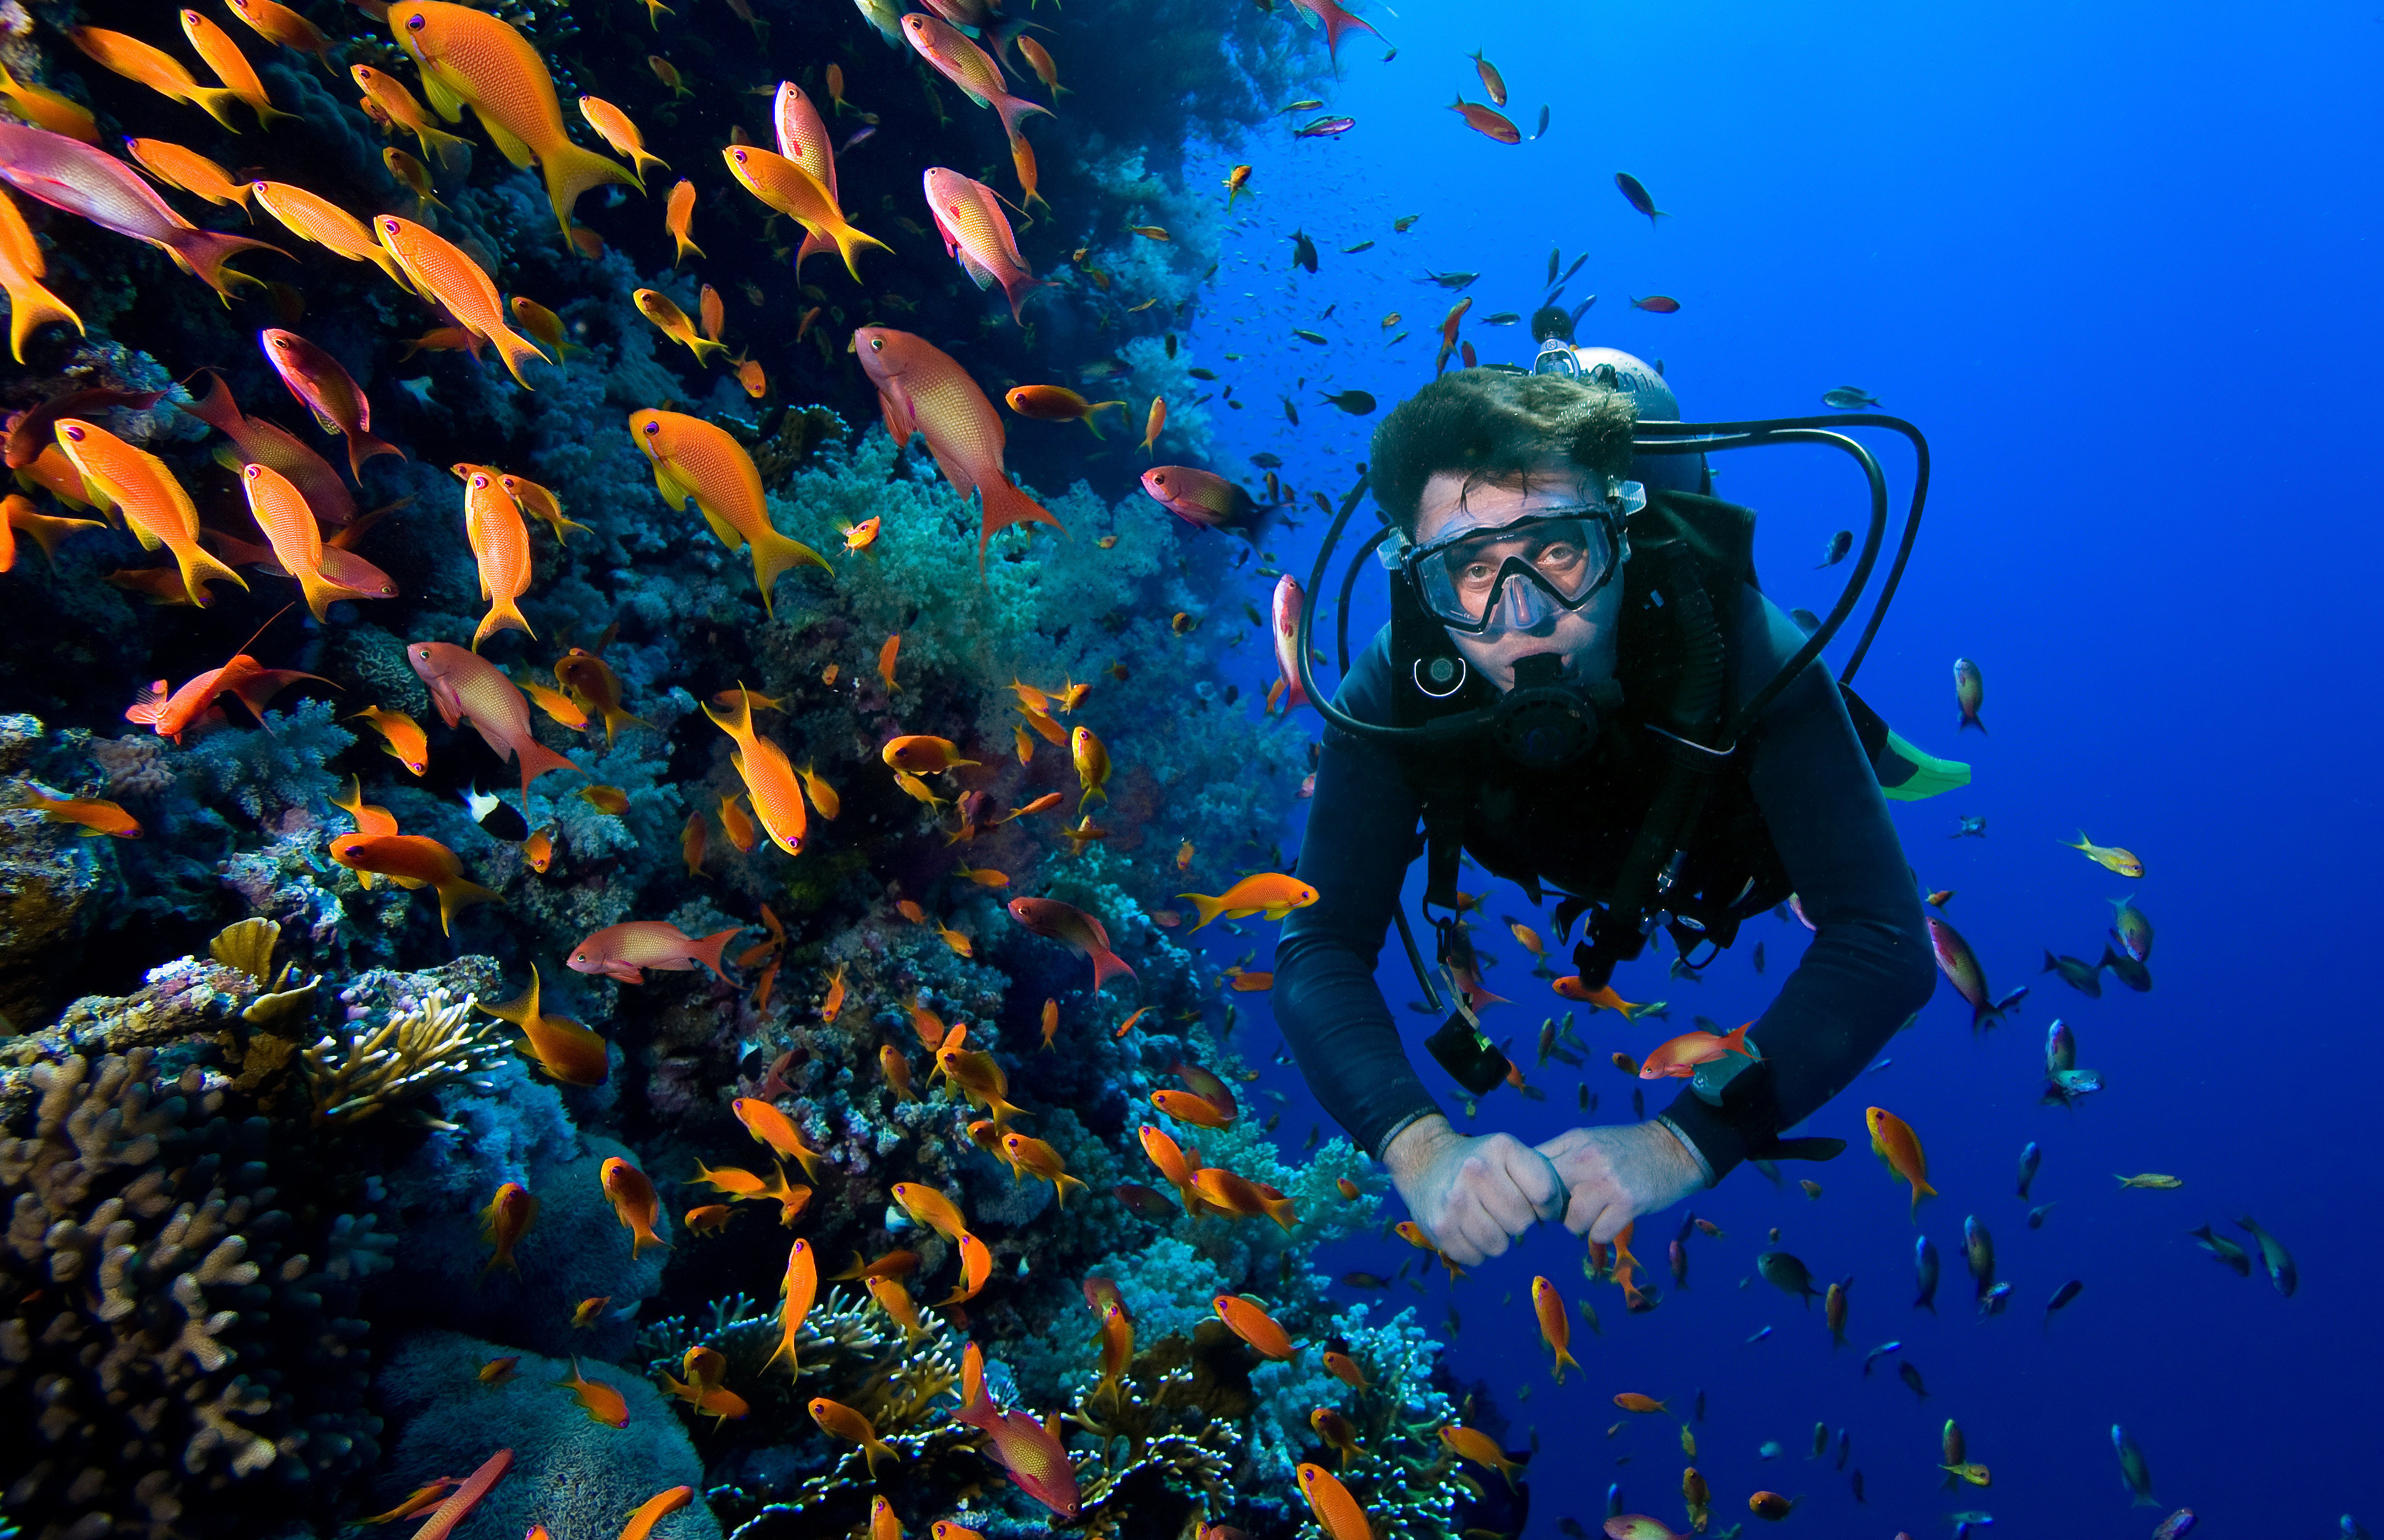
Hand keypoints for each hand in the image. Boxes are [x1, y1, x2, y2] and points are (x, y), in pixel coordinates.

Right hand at [1382, 1115, 1564, 1265]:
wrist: (1424, 1160)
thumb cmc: (1481, 1161)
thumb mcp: (1510, 1153)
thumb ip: (1542, 1177)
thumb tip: (1562, 1216)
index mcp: (1501, 1149)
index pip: (1544, 1194)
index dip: (1547, 1206)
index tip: (1537, 1204)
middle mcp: (1476, 1171)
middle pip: (1522, 1223)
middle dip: (1520, 1222)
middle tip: (1505, 1210)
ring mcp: (1454, 1200)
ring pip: (1500, 1245)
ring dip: (1499, 1239)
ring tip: (1487, 1220)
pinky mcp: (1439, 1226)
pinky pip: (1476, 1258)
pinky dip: (1477, 1251)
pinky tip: (1468, 1229)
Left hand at [1535, 1121, 1707, 1243]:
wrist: (1675, 1149)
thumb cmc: (1626, 1149)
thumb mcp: (1588, 1141)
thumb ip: (1559, 1157)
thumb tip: (1524, 1183)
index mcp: (1572, 1142)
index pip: (1531, 1171)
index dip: (1531, 1191)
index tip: (1541, 1199)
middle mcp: (1585, 1159)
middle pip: (1545, 1200)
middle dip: (1553, 1211)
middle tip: (1569, 1208)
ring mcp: (1606, 1182)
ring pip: (1571, 1223)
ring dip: (1582, 1224)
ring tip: (1597, 1211)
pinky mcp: (1627, 1203)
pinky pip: (1598, 1234)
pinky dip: (1603, 1232)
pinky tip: (1613, 1217)